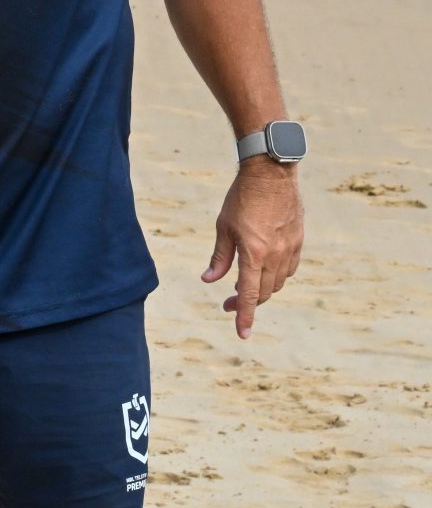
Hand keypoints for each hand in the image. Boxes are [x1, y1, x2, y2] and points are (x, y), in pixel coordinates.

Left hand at [201, 156, 303, 338]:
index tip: (242, 334)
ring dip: (262, 289)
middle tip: (229, 302)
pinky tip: (265, 270)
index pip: (248, 294)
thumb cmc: (241, 198)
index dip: (243, 316)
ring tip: (245, 285)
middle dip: (247, 303)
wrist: (270, 173)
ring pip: (277, 283)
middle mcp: (274, 255)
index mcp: (254, 253)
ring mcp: (289, 249)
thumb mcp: (224, 227)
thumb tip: (209, 280)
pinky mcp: (298, 241)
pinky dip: (276, 276)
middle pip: (263, 292)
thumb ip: (219, 257)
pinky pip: (289, 269)